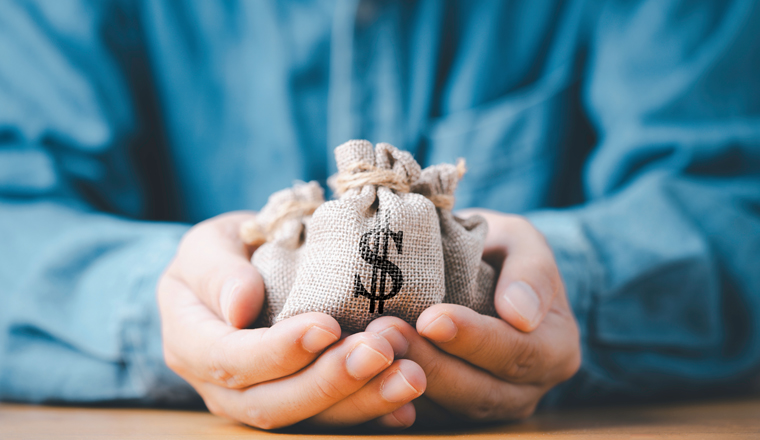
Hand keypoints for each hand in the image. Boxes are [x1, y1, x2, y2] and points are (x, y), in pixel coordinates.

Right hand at [157, 212, 425, 429]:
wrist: (237, 275)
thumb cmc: (225, 253)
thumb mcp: (209, 245)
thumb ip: (218, 271)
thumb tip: (239, 307)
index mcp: (191, 343)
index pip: (231, 359)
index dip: (279, 351)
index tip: (328, 326)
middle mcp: (220, 387)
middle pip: (272, 403)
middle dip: (331, 382)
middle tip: (382, 351)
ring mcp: (258, 403)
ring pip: (307, 420)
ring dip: (361, 402)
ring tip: (409, 376)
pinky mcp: (295, 407)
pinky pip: (330, 422)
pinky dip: (370, 417)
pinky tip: (406, 409)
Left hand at [367, 210, 579, 424]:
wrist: (482, 275)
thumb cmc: (501, 252)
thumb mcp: (522, 243)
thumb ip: (530, 271)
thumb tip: (520, 314)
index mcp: (555, 348)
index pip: (517, 352)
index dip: (473, 340)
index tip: (432, 318)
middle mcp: (528, 389)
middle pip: (480, 391)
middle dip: (430, 364)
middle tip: (386, 333)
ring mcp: (492, 407)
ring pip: (451, 411)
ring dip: (406, 383)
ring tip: (368, 349)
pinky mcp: (456, 414)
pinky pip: (429, 418)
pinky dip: (395, 401)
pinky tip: (364, 379)